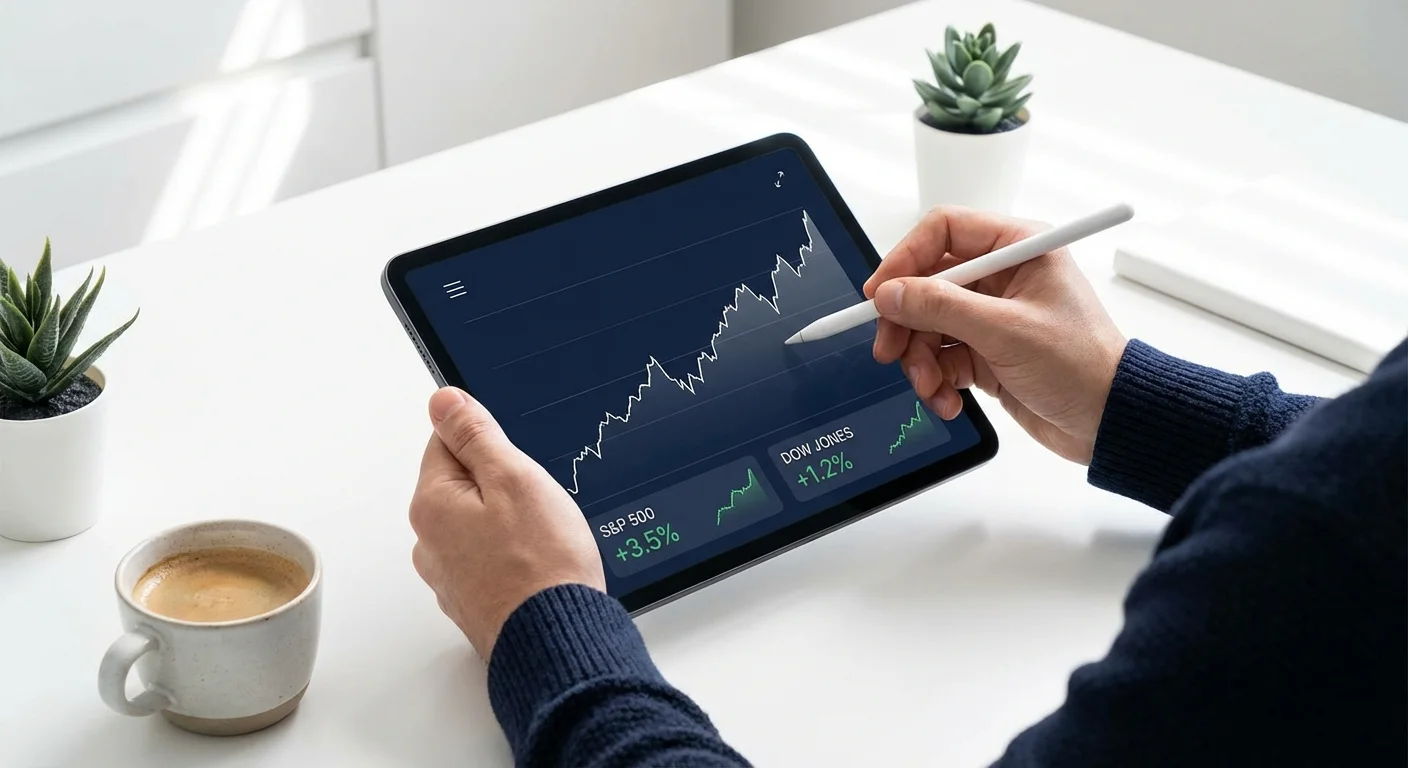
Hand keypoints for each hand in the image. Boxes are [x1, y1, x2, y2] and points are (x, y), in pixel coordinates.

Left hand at [409, 387, 605, 658]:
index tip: (517, 459)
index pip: (447, 441)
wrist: (558, 640)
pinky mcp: (475, 601)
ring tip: (544, 537)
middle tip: (538, 501)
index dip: (490, 442)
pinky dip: (515, 556)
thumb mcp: (513, 477)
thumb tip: (442, 400)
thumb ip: (474, 434)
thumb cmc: (541, 564)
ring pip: (480, 524)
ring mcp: (451, 576)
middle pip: (464, 484)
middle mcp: (429, 542)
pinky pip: (491, 559)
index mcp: (432, 504)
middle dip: (503, 484)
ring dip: (511, 523)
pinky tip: (541, 563)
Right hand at [864, 206, 1126, 463]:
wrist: (1109, 421)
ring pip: (927, 325)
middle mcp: (1002, 277)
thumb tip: (890, 294)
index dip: (904, 259)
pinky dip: (936, 381)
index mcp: (1017, 249)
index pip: (943, 232)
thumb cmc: (1082, 366)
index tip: (879, 294)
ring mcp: (991, 316)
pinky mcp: (986, 351)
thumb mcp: (1005, 331)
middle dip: (905, 322)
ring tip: (931, 388)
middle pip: (925, 283)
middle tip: (890, 350)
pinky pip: (940, 358)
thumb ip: (940, 307)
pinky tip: (948, 401)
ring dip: (919, 360)